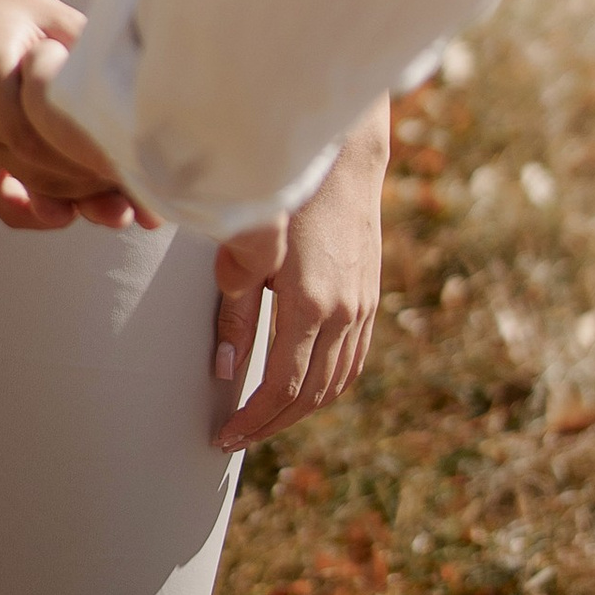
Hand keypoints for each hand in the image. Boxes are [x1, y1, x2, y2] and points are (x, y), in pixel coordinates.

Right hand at [0, 0, 158, 234]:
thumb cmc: (5, 5)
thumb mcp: (50, 14)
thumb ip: (88, 53)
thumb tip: (144, 96)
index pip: (34, 132)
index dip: (86, 156)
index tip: (133, 163)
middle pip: (38, 168)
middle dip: (95, 185)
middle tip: (144, 191)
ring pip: (29, 187)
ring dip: (78, 199)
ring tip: (124, 202)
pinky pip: (1, 202)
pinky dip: (39, 214)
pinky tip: (72, 212)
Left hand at [212, 105, 387, 450]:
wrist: (342, 157)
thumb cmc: (284, 198)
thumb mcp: (245, 253)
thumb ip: (235, 314)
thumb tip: (223, 371)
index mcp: (310, 306)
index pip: (281, 388)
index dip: (252, 420)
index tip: (224, 437)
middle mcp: (344, 314)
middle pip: (310, 396)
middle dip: (273, 424)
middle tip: (239, 437)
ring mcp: (363, 306)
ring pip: (337, 383)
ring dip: (302, 410)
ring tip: (267, 418)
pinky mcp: (371, 296)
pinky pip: (354, 360)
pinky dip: (330, 385)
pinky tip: (307, 387)